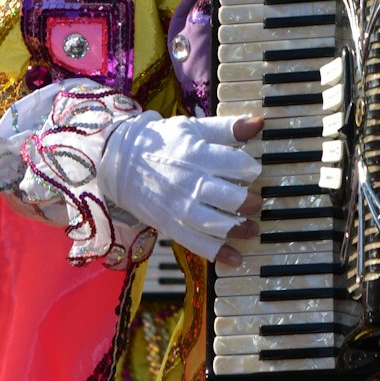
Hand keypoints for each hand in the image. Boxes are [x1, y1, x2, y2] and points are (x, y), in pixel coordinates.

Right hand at [98, 111, 262, 264]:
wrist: (120, 161)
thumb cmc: (163, 142)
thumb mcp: (194, 128)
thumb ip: (227, 128)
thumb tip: (259, 122)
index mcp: (198, 154)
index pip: (235, 163)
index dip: (250, 168)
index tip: (253, 171)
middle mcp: (190, 182)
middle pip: (228, 197)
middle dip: (249, 202)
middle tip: (257, 201)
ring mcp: (179, 206)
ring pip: (215, 224)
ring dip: (238, 228)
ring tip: (252, 228)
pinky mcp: (170, 225)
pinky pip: (196, 243)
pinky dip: (217, 252)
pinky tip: (235, 258)